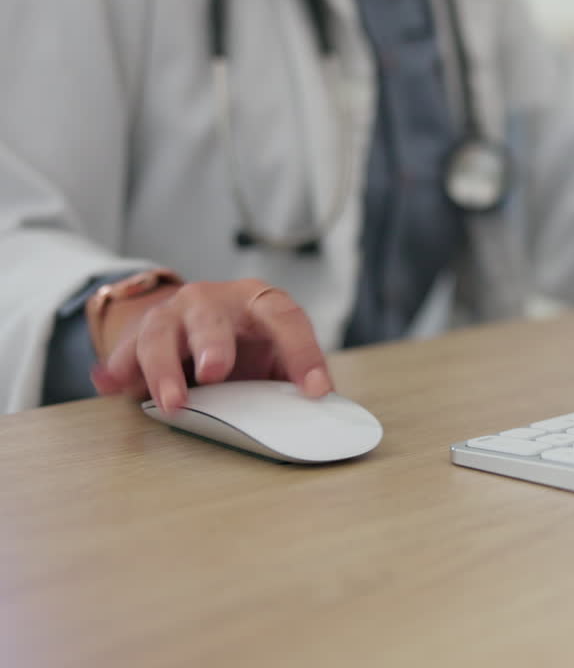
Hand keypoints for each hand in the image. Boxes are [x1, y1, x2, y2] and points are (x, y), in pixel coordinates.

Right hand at [90, 279, 333, 413]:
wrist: (193, 324)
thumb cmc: (246, 343)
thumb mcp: (277, 354)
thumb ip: (296, 376)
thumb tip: (326, 411)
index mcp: (260, 302)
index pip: (286, 318)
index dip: (304, 353)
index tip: (315, 391)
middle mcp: (214, 301)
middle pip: (210, 316)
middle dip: (213, 343)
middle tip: (215, 373)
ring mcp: (172, 315)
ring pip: (161, 333)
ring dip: (164, 369)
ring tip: (172, 403)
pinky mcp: (139, 335)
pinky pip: (124, 351)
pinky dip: (117, 368)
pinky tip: (110, 385)